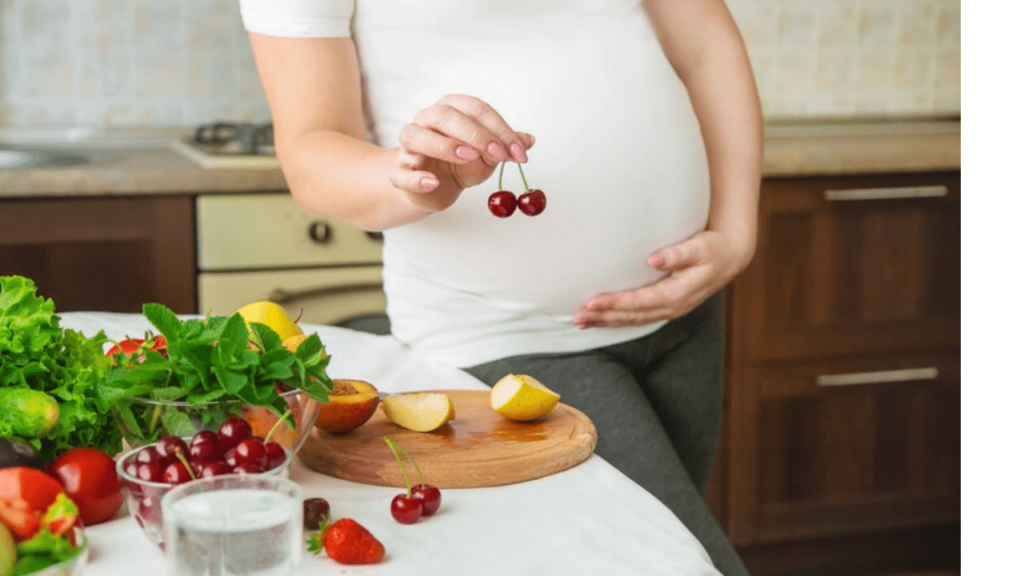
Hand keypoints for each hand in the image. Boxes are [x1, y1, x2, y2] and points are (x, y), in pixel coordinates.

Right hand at [390, 94, 533, 212]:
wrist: (436, 188)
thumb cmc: (460, 165)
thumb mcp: (487, 156)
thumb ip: (505, 146)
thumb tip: (529, 139)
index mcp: (450, 109)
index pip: (476, 109)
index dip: (500, 129)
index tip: (519, 152)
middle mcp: (426, 120)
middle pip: (445, 115)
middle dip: (475, 134)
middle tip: (498, 154)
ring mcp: (409, 145)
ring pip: (416, 135)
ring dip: (444, 145)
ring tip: (468, 157)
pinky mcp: (400, 171)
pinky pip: (402, 172)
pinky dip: (416, 177)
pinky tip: (433, 182)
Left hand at [573, 230, 753, 328]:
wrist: (728, 258)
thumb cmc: (713, 249)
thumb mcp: (701, 247)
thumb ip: (679, 253)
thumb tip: (654, 259)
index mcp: (679, 294)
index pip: (641, 302)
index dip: (616, 303)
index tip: (593, 302)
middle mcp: (672, 307)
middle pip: (632, 316)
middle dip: (604, 317)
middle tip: (578, 316)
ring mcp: (668, 310)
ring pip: (632, 320)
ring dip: (606, 321)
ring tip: (580, 321)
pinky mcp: (663, 307)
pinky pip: (636, 318)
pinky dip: (616, 319)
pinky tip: (598, 318)